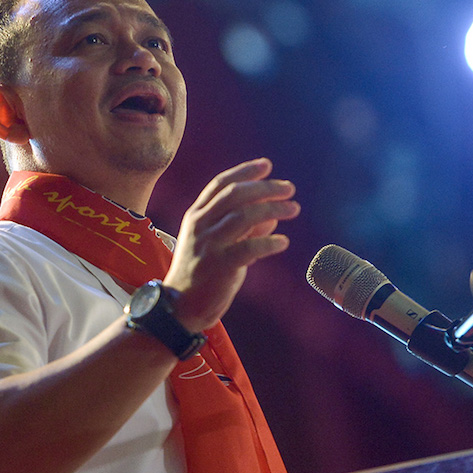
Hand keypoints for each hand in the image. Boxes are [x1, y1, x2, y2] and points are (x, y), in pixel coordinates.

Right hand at [163, 158, 299, 331]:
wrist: (179, 307)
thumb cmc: (201, 275)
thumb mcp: (216, 245)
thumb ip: (241, 230)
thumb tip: (271, 218)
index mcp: (196, 216)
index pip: (221, 184)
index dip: (245, 172)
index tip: (266, 165)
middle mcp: (200, 225)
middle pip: (235, 195)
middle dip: (265, 187)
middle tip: (289, 188)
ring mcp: (208, 245)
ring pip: (243, 216)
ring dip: (272, 209)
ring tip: (293, 209)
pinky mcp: (218, 266)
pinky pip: (248, 248)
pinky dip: (269, 242)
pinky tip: (283, 242)